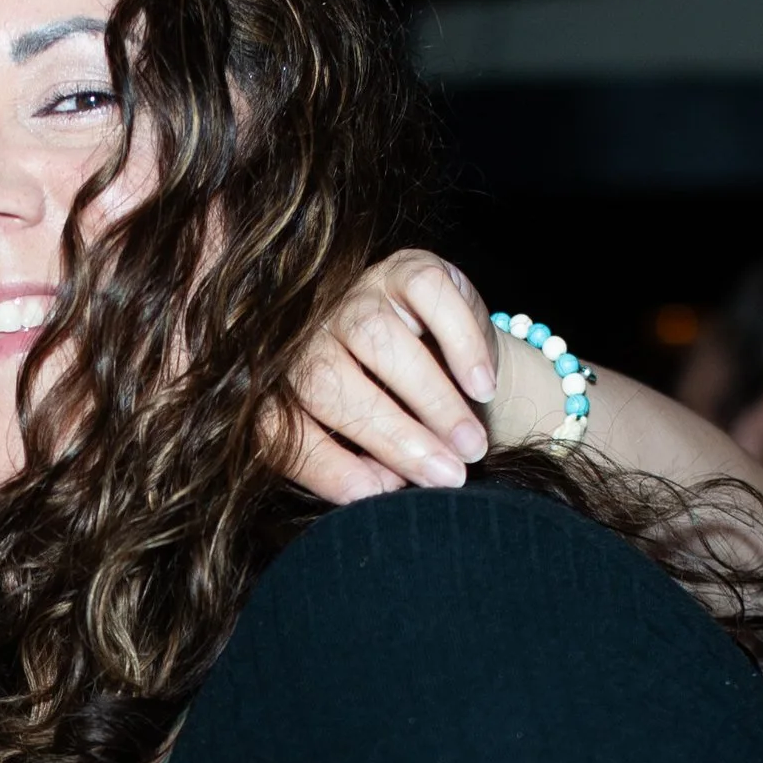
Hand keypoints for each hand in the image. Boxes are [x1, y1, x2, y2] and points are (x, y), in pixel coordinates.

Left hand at [282, 249, 496, 502]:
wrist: (441, 353)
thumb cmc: (394, 410)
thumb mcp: (370, 445)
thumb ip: (364, 467)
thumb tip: (379, 491)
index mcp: (279, 386)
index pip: (280, 429)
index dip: (322, 466)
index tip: (371, 496)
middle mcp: (304, 336)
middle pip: (331, 386)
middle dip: (394, 438)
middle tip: (446, 475)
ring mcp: (351, 296)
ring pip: (379, 342)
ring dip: (433, 400)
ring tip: (471, 444)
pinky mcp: (402, 267)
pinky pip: (430, 297)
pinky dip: (462, 345)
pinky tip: (483, 388)